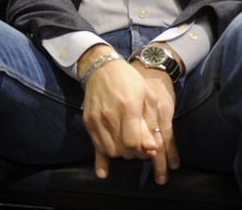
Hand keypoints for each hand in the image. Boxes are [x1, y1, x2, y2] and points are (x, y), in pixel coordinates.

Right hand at [79, 46, 177, 182]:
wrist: (101, 68)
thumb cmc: (128, 81)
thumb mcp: (146, 97)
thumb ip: (150, 123)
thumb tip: (152, 149)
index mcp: (127, 108)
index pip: (134, 144)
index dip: (144, 151)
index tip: (150, 149)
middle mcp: (109, 116)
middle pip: (123, 150)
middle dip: (135, 154)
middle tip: (141, 148)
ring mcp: (96, 120)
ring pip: (111, 151)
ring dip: (122, 154)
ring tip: (128, 146)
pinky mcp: (88, 122)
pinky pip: (96, 147)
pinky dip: (102, 160)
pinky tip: (103, 173)